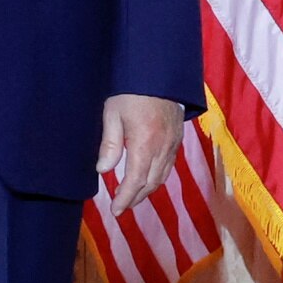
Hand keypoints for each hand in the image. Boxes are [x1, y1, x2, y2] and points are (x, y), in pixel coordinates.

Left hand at [97, 94, 181, 213]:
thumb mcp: (113, 114)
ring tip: (132, 196)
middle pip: (150, 183)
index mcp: (145, 144)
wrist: (159, 72)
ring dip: (147, 190)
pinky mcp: (178, 138)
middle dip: (135, 198)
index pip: (135, 181)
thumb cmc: (131, 90)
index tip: (115, 210)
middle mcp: (163, 148)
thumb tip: (103, 170)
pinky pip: (169, 166)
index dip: (125, 198)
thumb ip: (110, 144)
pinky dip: (157, 177)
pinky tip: (147, 178)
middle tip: (121, 207)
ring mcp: (173, 144)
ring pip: (162, 177)